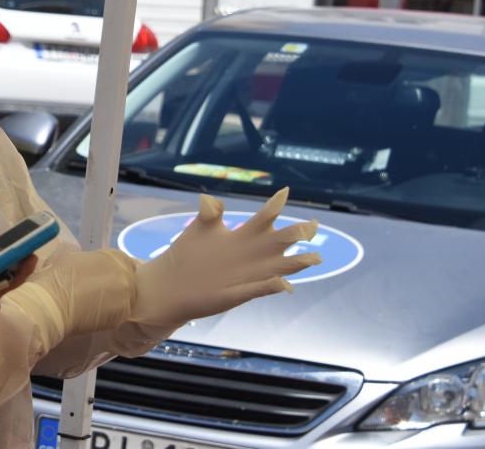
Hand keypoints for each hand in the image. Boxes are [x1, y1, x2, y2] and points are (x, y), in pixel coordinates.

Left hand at [130, 187, 320, 338]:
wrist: (171, 286)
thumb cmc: (187, 254)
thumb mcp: (199, 230)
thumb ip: (210, 215)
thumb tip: (211, 201)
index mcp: (243, 235)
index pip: (265, 217)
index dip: (275, 204)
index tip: (285, 191)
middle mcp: (252, 253)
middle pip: (279, 241)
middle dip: (296, 233)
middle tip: (311, 226)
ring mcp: (249, 274)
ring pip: (279, 268)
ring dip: (296, 263)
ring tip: (313, 258)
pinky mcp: (240, 294)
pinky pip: (260, 290)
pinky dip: (270, 287)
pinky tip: (283, 285)